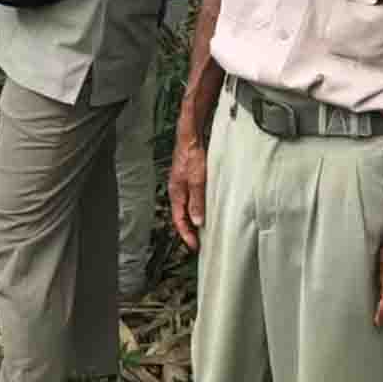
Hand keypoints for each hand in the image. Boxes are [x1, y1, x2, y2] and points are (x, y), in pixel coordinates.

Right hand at [168, 131, 207, 251]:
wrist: (190, 135)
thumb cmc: (191, 154)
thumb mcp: (197, 180)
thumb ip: (197, 201)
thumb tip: (197, 221)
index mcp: (176, 193)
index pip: (179, 220)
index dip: (187, 234)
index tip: (195, 246)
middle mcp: (177, 190)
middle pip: (181, 215)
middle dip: (189, 230)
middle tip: (200, 241)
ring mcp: (182, 184)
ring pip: (186, 207)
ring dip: (194, 218)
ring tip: (204, 229)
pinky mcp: (189, 178)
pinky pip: (191, 198)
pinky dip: (197, 207)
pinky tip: (205, 207)